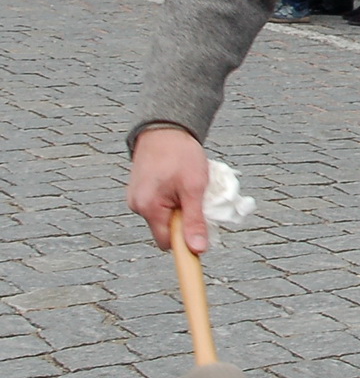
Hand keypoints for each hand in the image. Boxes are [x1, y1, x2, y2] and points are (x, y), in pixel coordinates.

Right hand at [127, 127, 208, 251]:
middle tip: (200, 201)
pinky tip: (180, 184)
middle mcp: (137, 206)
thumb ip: (195, 219)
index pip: (167, 242)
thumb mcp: (194, 187)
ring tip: (189, 188)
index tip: (203, 235)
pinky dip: (173, 200)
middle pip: (166, 230)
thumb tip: (198, 249)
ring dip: (180, 209)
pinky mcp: (140, 191)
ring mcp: (137, 198)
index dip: (185, 241)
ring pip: (165, 217)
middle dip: (185, 221)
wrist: (165, 127)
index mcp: (148, 207)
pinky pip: (160, 205)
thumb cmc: (181, 154)